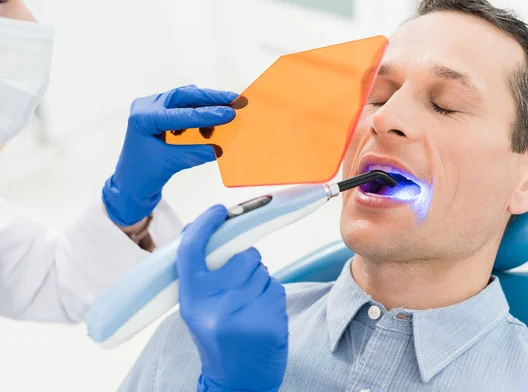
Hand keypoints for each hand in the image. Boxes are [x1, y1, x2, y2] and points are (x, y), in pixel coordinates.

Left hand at [102, 85, 236, 225]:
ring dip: (206, 106)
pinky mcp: (161, 116)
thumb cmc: (141, 175)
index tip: (229, 113)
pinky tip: (212, 125)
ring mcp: (153, 109)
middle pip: (184, 96)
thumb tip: (220, 148)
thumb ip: (195, 153)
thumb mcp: (170, 164)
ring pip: (185, 100)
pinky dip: (200, 115)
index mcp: (143, 117)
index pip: (181, 113)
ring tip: (226, 115)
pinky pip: (184, 109)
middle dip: (211, 99)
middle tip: (234, 100)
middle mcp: (147, 107)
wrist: (128, 186)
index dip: (208, 114)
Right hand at [177, 205, 288, 391]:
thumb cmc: (216, 341)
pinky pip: (277, 288)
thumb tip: (209, 232)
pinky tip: (261, 316)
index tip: (219, 211)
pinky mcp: (269, 321)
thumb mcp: (197, 308)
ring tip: (249, 307)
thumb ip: (201, 275)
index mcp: (192, 298)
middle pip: (244, 256)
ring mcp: (243, 313)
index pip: (192, 249)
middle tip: (240, 287)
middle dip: (247, 264)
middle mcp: (215, 304)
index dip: (205, 224)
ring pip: (263, 272)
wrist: (235, 381)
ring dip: (260, 282)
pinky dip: (272, 298)